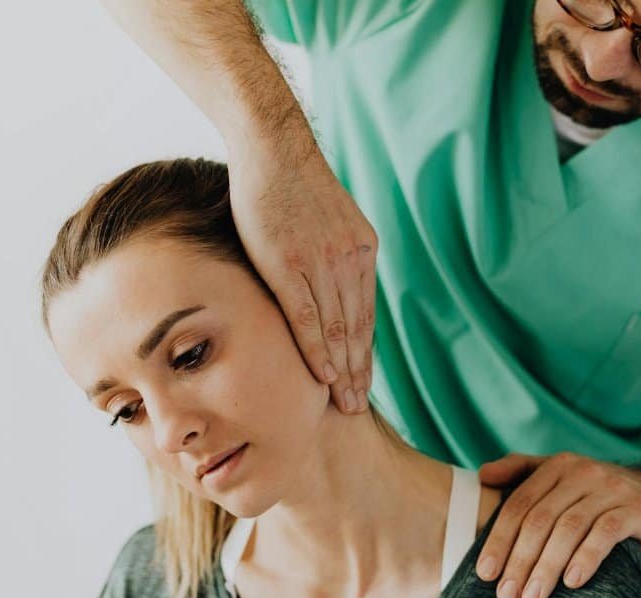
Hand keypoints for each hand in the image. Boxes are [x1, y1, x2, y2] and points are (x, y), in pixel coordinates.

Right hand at [229, 136, 377, 413]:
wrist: (273, 147)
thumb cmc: (292, 183)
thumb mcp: (330, 219)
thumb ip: (335, 253)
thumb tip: (331, 284)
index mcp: (362, 250)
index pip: (367, 314)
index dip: (366, 351)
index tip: (365, 380)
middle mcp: (349, 260)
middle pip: (358, 328)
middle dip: (360, 371)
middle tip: (360, 407)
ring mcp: (322, 263)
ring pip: (338, 330)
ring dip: (343, 371)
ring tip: (345, 403)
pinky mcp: (290, 265)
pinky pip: (308, 318)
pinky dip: (318, 351)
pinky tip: (324, 376)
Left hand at [475, 452, 640, 597]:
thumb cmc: (599, 495)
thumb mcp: (562, 478)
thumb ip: (522, 471)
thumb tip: (482, 475)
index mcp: (557, 466)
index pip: (520, 504)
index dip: (499, 539)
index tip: (485, 573)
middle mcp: (581, 472)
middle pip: (541, 519)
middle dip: (520, 560)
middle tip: (507, 595)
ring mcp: (610, 488)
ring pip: (569, 528)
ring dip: (547, 566)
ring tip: (533, 597)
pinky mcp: (635, 508)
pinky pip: (605, 533)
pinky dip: (586, 558)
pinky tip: (572, 582)